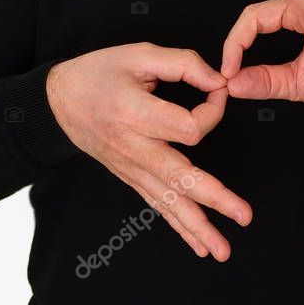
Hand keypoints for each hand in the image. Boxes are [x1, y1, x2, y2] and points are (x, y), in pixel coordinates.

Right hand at [47, 43, 250, 261]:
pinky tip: (199, 246)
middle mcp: (134, 147)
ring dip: (197, 228)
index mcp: (135, 114)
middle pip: (180, 178)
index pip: (188, 127)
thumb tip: (218, 80)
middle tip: (244, 215)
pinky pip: (157, 206)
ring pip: (169, 202)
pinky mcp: (132, 178)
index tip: (218, 90)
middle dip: (214, 198)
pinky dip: (178, 228)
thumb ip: (183, 63)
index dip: (213, 110)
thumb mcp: (139, 53)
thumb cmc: (99, 73)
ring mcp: (132, 168)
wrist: (59, 100)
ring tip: (222, 251)